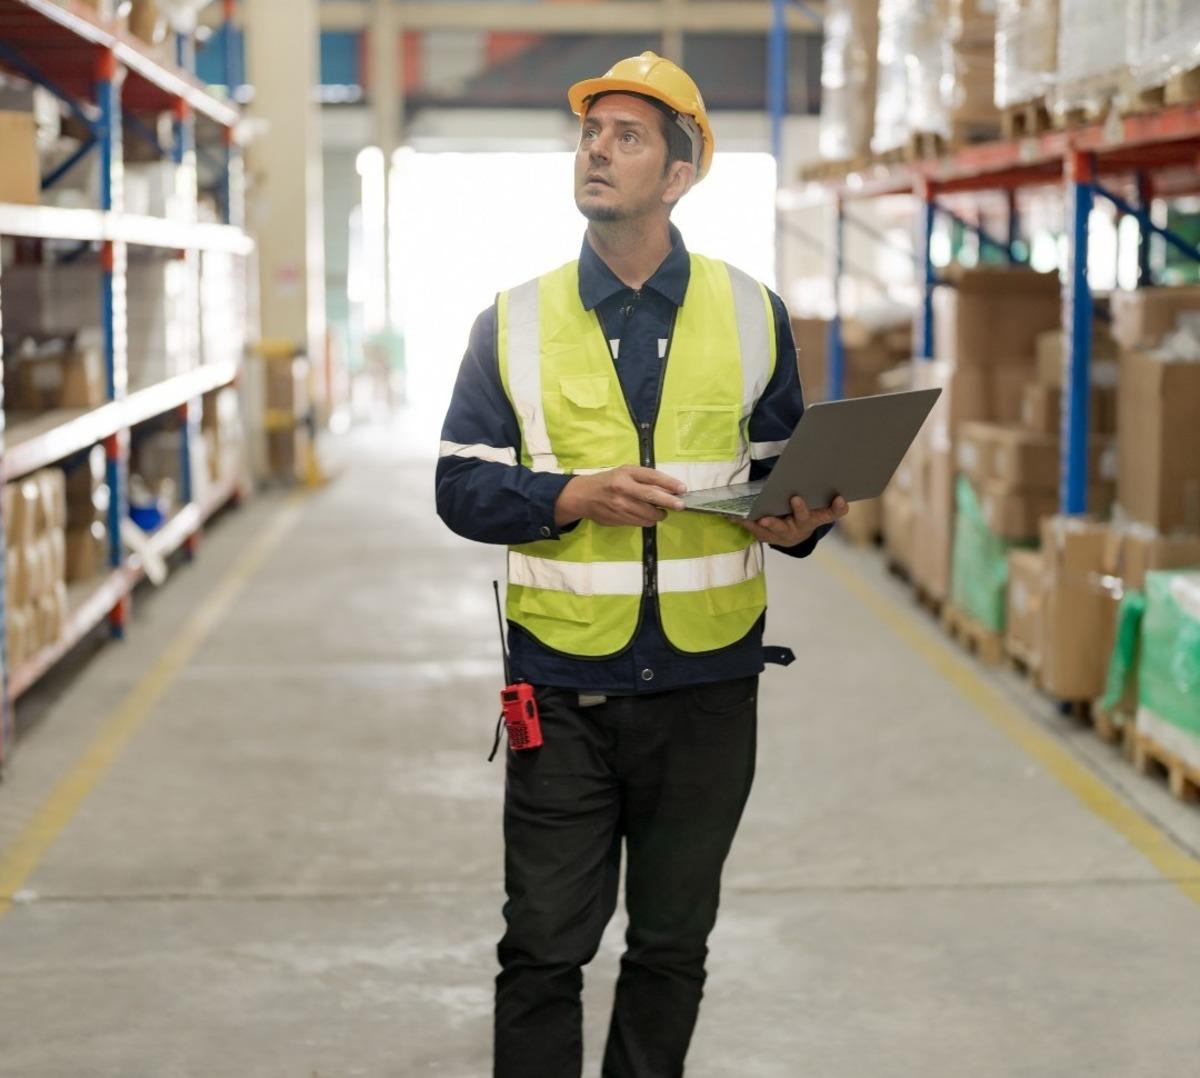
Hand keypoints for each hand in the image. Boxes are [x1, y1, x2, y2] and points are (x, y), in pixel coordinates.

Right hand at [555, 466, 686, 526]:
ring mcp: (620, 506)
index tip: (682, 489)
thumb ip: (644, 479)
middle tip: (680, 506)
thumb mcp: (624, 473)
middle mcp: (623, 488)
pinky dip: (648, 520)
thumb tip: (669, 489)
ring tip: (660, 511)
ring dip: (659, 514)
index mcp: (626, 473)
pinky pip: (640, 522)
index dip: (670, 483)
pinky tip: (647, 516)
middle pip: (651, 496)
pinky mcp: (618, 519)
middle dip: (669, 502)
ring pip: (648, 514)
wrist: (583, 496)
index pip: (652, 477)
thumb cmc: (608, 482)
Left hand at [739, 495, 848, 546]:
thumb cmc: (804, 514)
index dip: (837, 507)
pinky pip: (757, 531)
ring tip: (761, 517)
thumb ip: (817, 492)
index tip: (840, 498)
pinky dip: (747, 522)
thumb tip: (809, 458)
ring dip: (770, 522)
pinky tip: (735, 515)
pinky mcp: (768, 537)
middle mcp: (803, 526)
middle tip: (796, 499)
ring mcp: (785, 534)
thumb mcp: (815, 504)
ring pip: (778, 529)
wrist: (793, 538)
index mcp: (817, 517)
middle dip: (800, 509)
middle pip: (804, 518)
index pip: (833, 513)